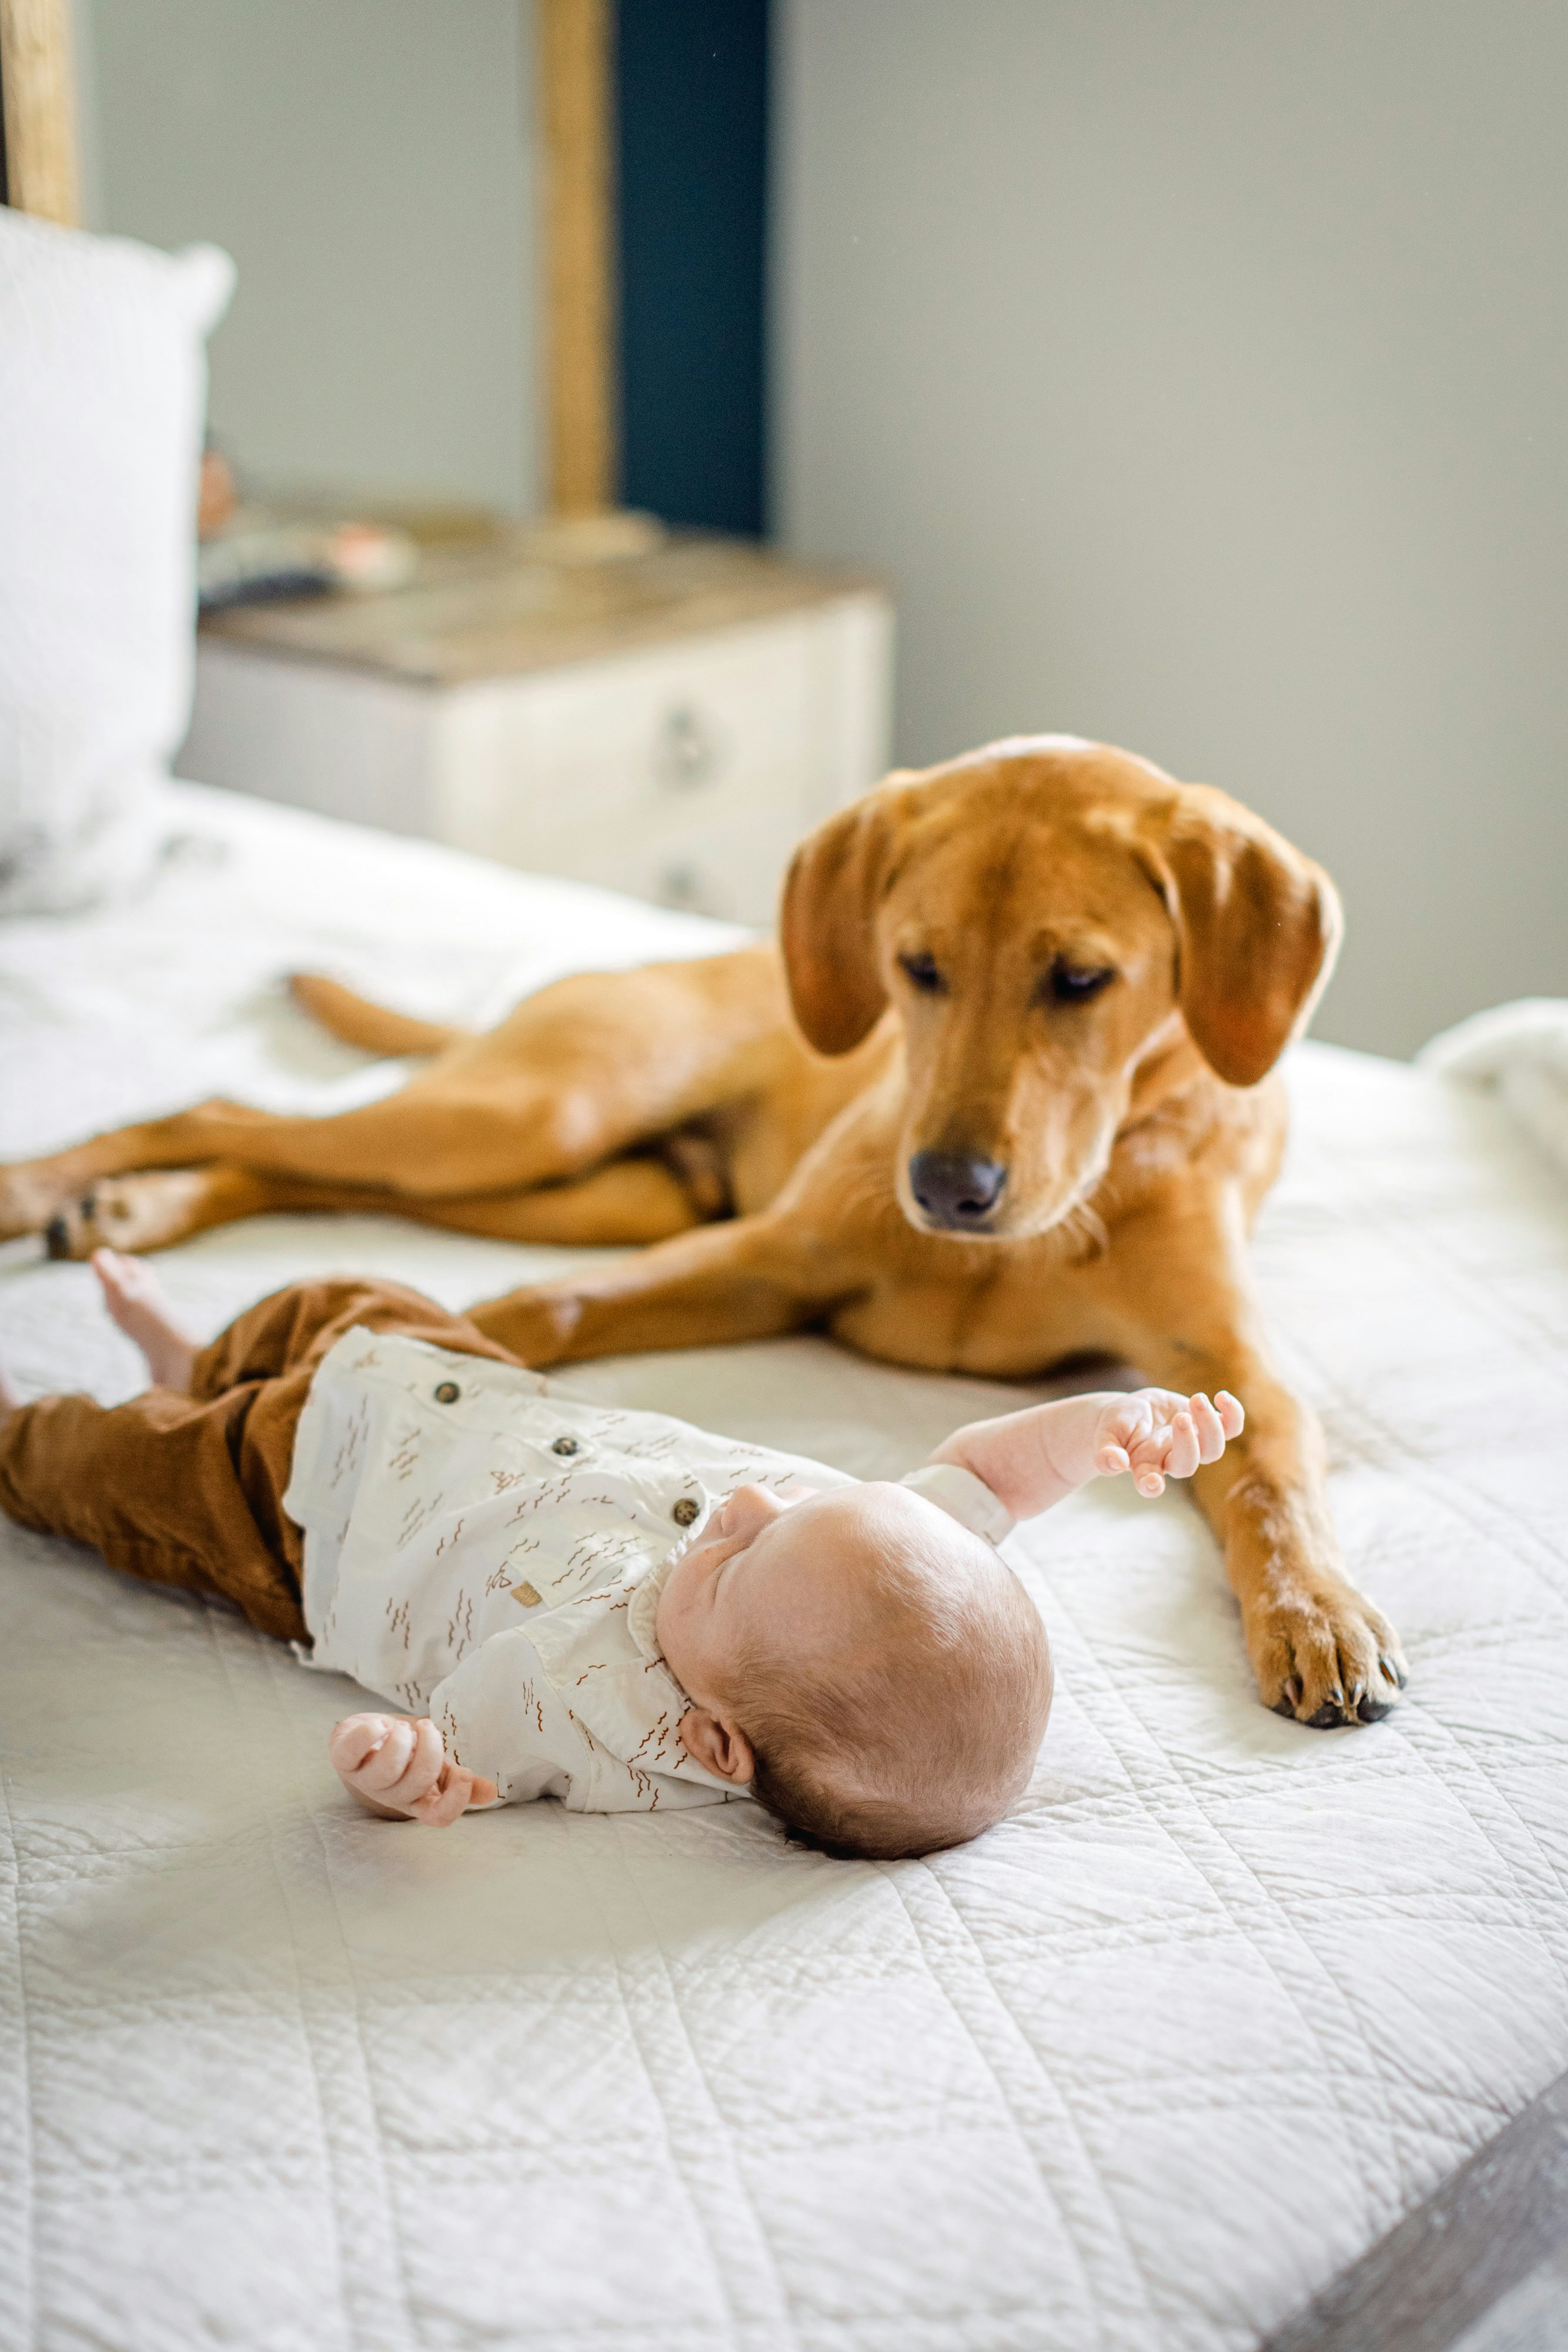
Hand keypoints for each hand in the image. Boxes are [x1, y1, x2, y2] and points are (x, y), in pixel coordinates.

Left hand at [328, 1712, 497, 1825]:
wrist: (368, 1736)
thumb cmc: (407, 1754)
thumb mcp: (436, 1766)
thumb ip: (460, 1779)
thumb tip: (491, 1792)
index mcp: (418, 1800)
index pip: (438, 1817)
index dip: (455, 1800)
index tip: (464, 1772)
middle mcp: (391, 1795)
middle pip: (417, 1784)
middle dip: (430, 1749)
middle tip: (428, 1727)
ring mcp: (365, 1779)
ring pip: (386, 1768)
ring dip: (401, 1739)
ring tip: (403, 1726)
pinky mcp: (343, 1759)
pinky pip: (352, 1750)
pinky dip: (370, 1731)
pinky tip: (379, 1725)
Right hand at [1092, 1389, 1242, 1496]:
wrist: (1134, 1412)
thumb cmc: (1117, 1426)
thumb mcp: (1105, 1434)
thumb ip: (1105, 1452)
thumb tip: (1114, 1463)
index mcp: (1145, 1465)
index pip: (1149, 1482)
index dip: (1152, 1485)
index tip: (1151, 1482)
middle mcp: (1171, 1459)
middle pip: (1187, 1465)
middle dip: (1188, 1443)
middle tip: (1181, 1418)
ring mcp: (1193, 1445)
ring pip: (1213, 1449)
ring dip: (1210, 1425)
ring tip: (1197, 1399)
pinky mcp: (1206, 1427)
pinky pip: (1231, 1428)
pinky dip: (1233, 1414)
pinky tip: (1221, 1396)